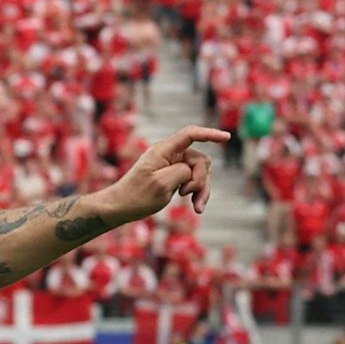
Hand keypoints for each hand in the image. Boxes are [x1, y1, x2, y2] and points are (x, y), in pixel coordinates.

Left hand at [102, 126, 230, 223]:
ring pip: (198, 173)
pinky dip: (196, 193)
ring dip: (201, 189)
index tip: (227, 138)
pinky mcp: (172, 178)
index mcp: (163, 151)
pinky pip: (192, 182)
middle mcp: (168, 156)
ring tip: (196, 208)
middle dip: (201, 178)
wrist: (118, 209)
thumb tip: (192, 169)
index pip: (190, 135)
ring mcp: (171, 167)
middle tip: (186, 194)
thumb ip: (183, 171)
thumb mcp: (162, 184)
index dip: (209, 134)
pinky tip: (197, 208)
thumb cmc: (136, 196)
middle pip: (199, 159)